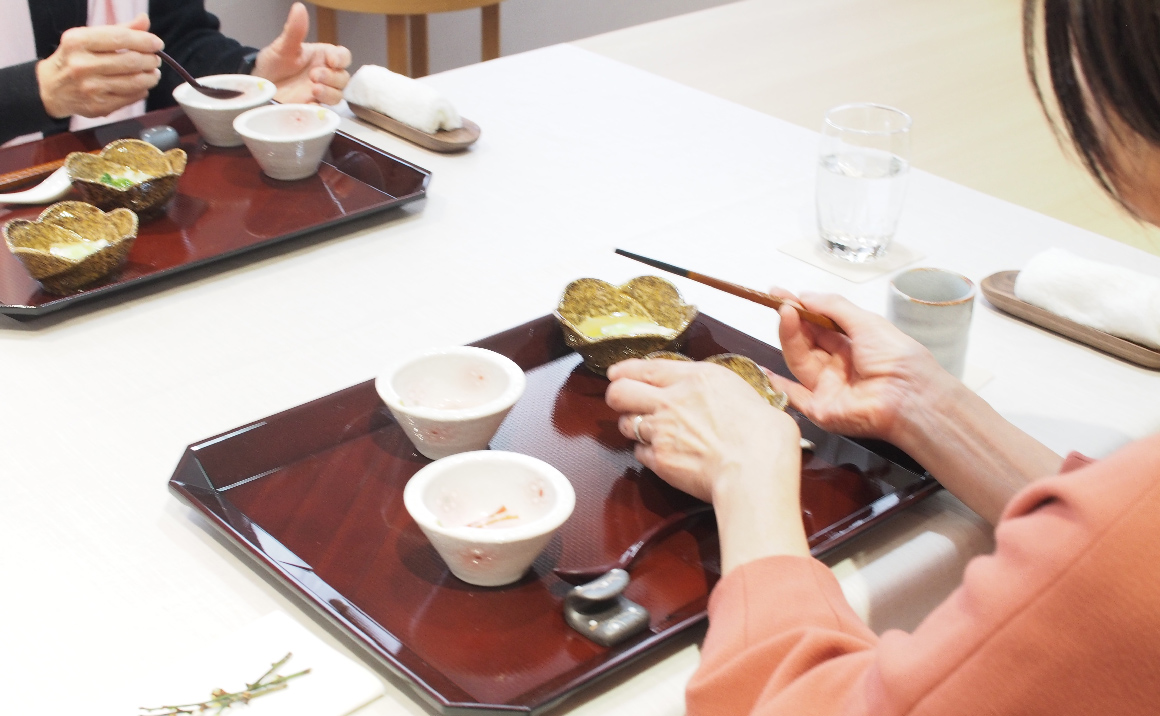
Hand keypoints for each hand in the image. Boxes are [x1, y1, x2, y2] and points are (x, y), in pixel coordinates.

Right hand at [36, 14, 162, 118]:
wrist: (50, 88)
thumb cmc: (74, 58)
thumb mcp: (88, 38)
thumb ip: (119, 30)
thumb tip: (144, 21)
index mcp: (78, 42)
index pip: (120, 38)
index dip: (145, 41)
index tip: (157, 44)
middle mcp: (82, 65)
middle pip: (131, 61)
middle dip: (151, 60)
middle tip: (155, 59)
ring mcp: (90, 88)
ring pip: (135, 82)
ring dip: (151, 77)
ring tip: (152, 73)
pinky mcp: (98, 106)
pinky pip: (131, 98)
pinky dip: (142, 90)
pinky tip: (140, 86)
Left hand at [254, 3, 351, 104]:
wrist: (257, 86)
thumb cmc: (272, 65)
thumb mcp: (282, 47)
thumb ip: (294, 30)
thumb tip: (300, 8)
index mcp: (322, 57)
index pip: (343, 56)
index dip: (341, 59)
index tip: (330, 60)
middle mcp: (325, 76)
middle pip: (344, 78)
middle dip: (333, 77)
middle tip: (314, 76)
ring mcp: (320, 94)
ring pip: (338, 96)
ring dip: (330, 93)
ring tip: (314, 89)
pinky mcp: (313, 110)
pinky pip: (325, 113)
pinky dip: (320, 110)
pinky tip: (310, 105)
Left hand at [606, 359, 807, 570]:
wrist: (756, 469)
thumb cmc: (763, 433)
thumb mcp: (743, 392)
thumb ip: (715, 389)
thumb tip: (713, 393)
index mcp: (695, 377)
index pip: (645, 367)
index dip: (625, 371)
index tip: (617, 374)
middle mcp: (671, 401)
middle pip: (618, 392)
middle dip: (617, 395)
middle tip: (624, 401)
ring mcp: (661, 431)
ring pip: (625, 424)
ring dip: (633, 426)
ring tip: (648, 430)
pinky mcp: (659, 460)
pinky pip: (639, 454)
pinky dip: (646, 454)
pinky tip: (662, 454)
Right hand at [768, 290, 951, 445]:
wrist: (908, 397)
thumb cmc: (895, 357)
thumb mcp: (867, 322)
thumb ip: (835, 307)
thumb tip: (805, 295)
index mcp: (853, 345)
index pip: (820, 325)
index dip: (801, 309)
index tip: (779, 294)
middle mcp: (839, 365)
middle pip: (807, 341)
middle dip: (794, 320)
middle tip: (781, 303)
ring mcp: (828, 388)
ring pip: (801, 360)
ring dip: (790, 338)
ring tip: (785, 314)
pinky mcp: (820, 409)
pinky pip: (794, 397)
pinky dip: (778, 386)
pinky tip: (763, 370)